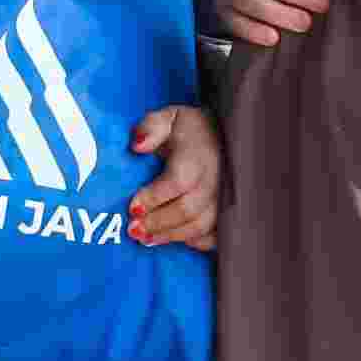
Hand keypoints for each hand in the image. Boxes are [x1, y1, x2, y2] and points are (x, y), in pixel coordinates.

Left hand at [128, 105, 219, 249]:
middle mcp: (215, 180)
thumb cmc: (189, 130)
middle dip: (157, 223)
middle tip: (133, 230)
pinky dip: (194, 242)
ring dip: (170, 236)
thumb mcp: (169, 118)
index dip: (153, 198)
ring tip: (145, 238)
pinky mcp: (229, 212)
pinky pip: (214, 236)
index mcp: (198, 155)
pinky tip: (173, 238)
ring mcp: (224, 198)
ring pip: (199, 227)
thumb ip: (151, 127)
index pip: (177, 181)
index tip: (132, 207)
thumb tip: (137, 146)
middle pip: (187, 210)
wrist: (224, 137)